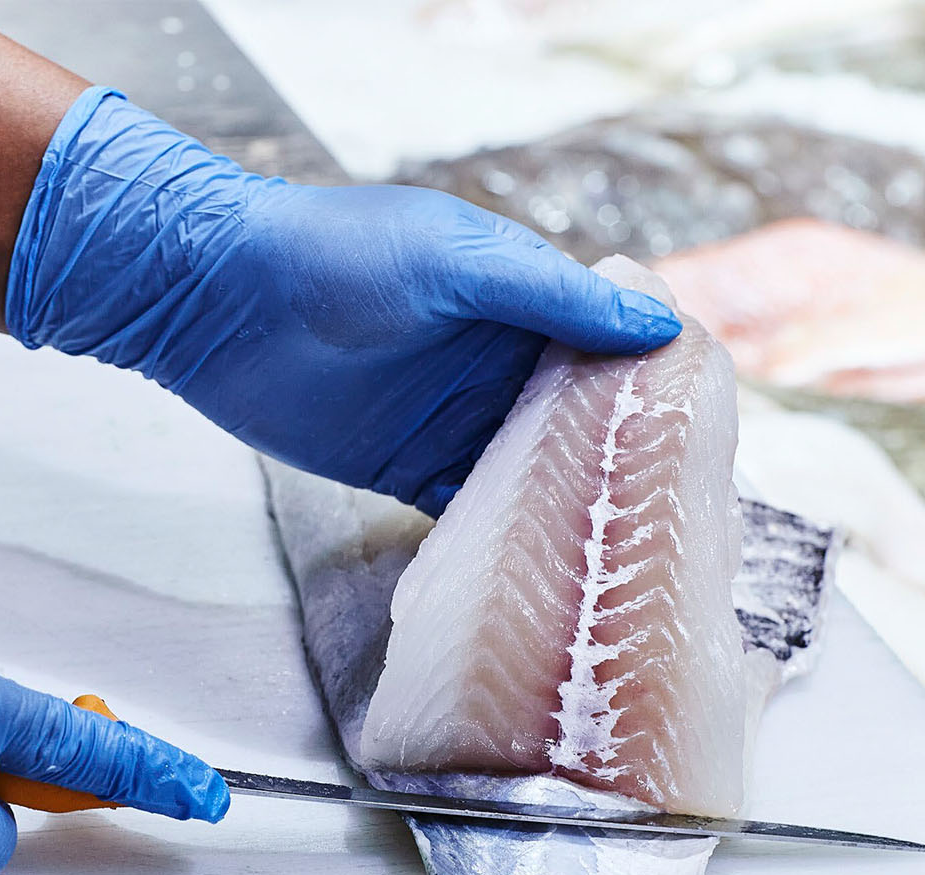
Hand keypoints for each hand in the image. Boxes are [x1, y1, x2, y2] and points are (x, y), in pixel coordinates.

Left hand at [8, 88, 680, 515]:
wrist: (213, 300)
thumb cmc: (332, 254)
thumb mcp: (449, 260)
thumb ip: (546, 296)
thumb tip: (657, 327)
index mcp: (520, 297)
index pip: (613, 340)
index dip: (659, 379)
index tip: (710, 428)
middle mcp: (498, 360)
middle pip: (586, 415)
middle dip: (627, 455)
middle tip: (682, 510)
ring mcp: (456, 418)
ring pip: (538, 469)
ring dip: (574, 504)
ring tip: (630, 554)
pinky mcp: (409, 467)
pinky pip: (473, 508)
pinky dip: (507, 536)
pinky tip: (544, 571)